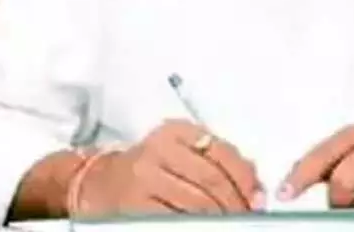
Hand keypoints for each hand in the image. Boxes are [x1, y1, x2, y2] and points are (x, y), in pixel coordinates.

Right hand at [76, 119, 262, 216]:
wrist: (96, 182)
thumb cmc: (145, 168)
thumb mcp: (177, 152)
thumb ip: (213, 161)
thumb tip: (252, 187)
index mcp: (175, 132)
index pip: (222, 153)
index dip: (246, 180)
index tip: (257, 198)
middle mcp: (158, 150)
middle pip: (212, 181)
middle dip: (236, 204)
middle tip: (248, 217)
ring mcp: (144, 178)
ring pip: (197, 204)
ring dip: (220, 219)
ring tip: (230, 224)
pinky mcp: (134, 205)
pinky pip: (175, 220)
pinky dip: (195, 226)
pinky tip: (204, 227)